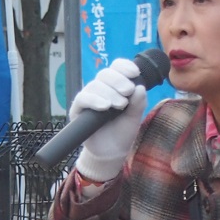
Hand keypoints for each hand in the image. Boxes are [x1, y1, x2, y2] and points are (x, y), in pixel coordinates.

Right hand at [72, 58, 146, 181]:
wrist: (111, 153)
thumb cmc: (122, 132)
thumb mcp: (134, 117)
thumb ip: (138, 103)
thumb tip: (140, 87)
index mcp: (115, 86)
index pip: (117, 68)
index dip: (124, 66)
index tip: (135, 73)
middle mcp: (101, 88)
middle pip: (105, 74)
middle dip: (118, 80)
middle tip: (128, 92)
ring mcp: (88, 98)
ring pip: (95, 85)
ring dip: (109, 92)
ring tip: (120, 105)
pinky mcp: (78, 109)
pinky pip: (83, 98)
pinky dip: (94, 100)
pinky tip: (105, 106)